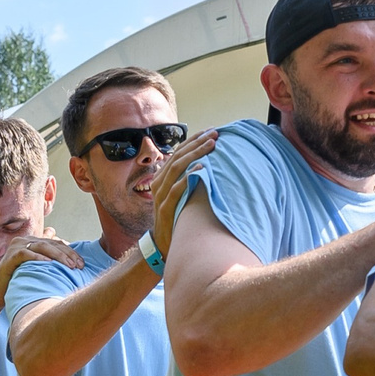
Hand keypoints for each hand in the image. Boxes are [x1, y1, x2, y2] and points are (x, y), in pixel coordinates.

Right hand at [0, 231, 84, 284]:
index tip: (82, 264)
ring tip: (69, 266)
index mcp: (32, 241)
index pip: (56, 243)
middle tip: (79, 265)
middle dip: (67, 254)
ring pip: (42, 246)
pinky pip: (26, 254)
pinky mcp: (10, 256)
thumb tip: (69, 261)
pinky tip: (49, 264)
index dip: (70, 252)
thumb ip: (49, 261)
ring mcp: (16, 246)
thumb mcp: (37, 270)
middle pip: (51, 243)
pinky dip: (38, 258)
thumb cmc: (19, 282)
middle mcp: (24, 240)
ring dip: (58, 256)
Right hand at [147, 130, 221, 257]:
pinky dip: (188, 178)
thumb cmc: (174, 216)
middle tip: (215, 134)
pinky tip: (200, 169)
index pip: (178, 152)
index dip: (194, 140)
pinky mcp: (164, 208)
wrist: (161, 243)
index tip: (210, 131)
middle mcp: (159, 182)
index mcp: (162, 176)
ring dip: (195, 155)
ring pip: (177, 168)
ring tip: (211, 146)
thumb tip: (203, 164)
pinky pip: (176, 190)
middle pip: (178, 156)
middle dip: (197, 143)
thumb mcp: (178, 194)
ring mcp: (160, 195)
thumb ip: (184, 179)